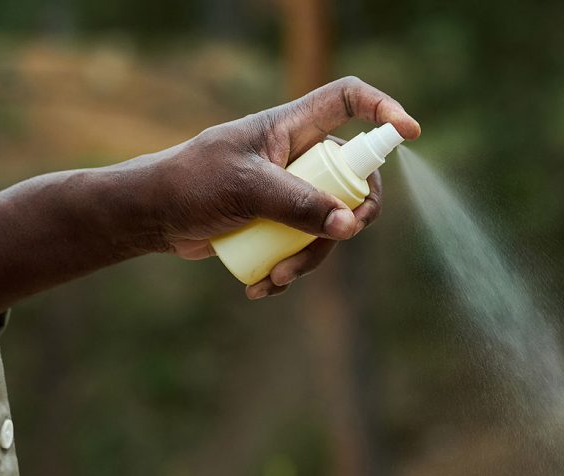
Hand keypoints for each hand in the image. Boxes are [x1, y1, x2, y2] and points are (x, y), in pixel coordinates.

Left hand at [142, 76, 420, 298]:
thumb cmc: (191, 184)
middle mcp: (299, 155)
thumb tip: (349, 226)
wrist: (154, 217)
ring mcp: (292, 191)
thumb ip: (299, 204)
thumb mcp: (247, 190)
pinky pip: (307, 247)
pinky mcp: (281, 223)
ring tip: (276, 279)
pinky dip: (291, 271)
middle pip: (353, 178)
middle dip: (349, 217)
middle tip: (338, 237)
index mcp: (292, 127)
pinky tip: (262, 287)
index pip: (347, 100)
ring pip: (331, 224)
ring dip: (311, 258)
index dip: (382, 110)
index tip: (409, 133)